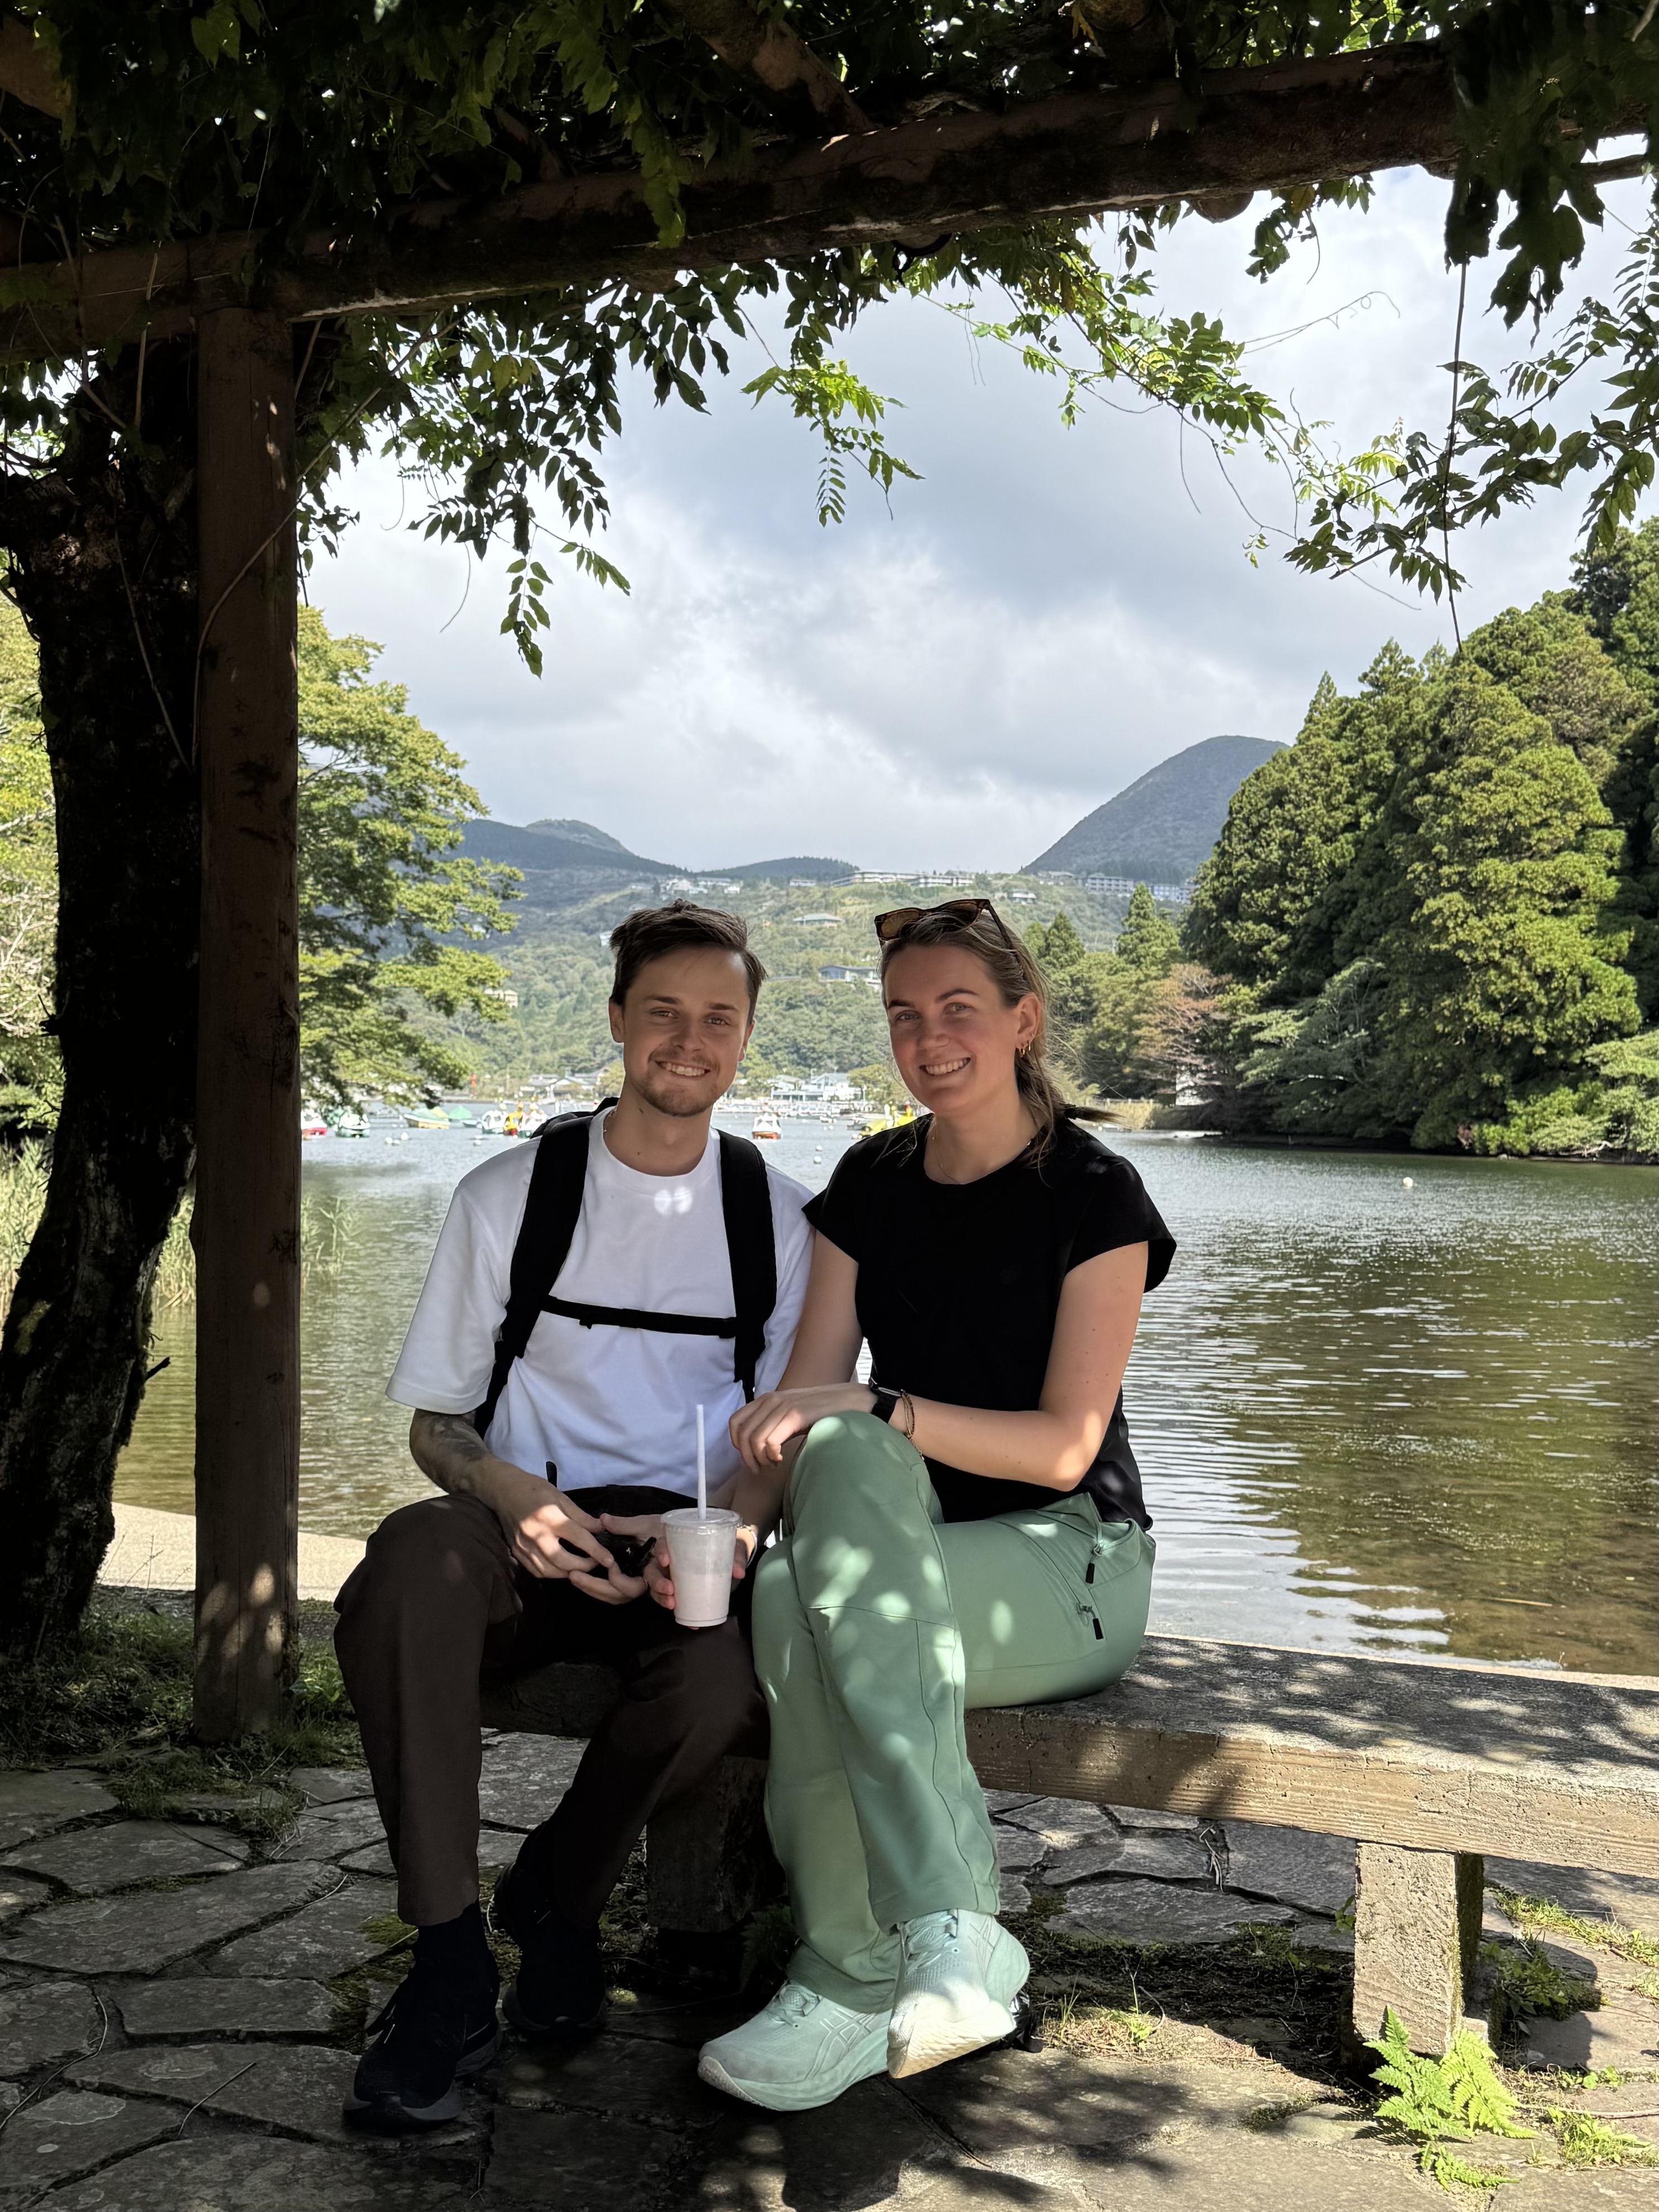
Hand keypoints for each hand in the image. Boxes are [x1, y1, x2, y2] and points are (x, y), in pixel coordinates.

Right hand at [486, 1465, 641, 1604]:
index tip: (610, 1561)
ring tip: (581, 1568)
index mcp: (549, 1517)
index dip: (596, 1551)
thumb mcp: (561, 1497)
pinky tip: (561, 1569)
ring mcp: (523, 1546)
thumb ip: (581, 1516)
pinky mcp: (516, 1552)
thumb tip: (601, 1529)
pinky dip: (551, 1573)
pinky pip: (536, 1571)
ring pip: (549, 1571)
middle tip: (596, 1564)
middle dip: (583, 1566)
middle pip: (563, 1561)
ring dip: (568, 1573)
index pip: (578, 1538)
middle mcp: (536, 1535)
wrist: (503, 1490)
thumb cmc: (534, 1489)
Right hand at [617, 1513, 758, 1613]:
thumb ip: (736, 1558)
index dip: (660, 1552)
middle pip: (653, 1569)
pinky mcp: (676, 1593)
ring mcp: (670, 1578)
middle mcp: (670, 1561)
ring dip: (660, 1597)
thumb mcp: (733, 1551)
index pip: (662, 1544)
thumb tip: (738, 1572)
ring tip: (672, 1604)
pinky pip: (668, 1601)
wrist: (730, 1565)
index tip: (666, 1561)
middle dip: (657, 1581)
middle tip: (670, 1590)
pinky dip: (675, 1611)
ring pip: (655, 1587)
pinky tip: (684, 1618)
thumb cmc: (726, 1551)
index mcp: (679, 1545)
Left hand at [728, 1384, 874, 1474]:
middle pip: (742, 1435)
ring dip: (760, 1459)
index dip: (738, 1445)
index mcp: (768, 1399)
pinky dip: (772, 1456)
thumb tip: (758, 1447)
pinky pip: (769, 1442)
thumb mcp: (795, 1416)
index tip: (753, 1458)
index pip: (735, 1423)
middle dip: (748, 1458)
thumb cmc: (826, 1413)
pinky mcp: (795, 1415)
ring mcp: (783, 1406)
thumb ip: (776, 1425)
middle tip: (763, 1468)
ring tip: (775, 1465)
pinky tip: (783, 1460)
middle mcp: (771, 1400)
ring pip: (753, 1440)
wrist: (856, 1402)